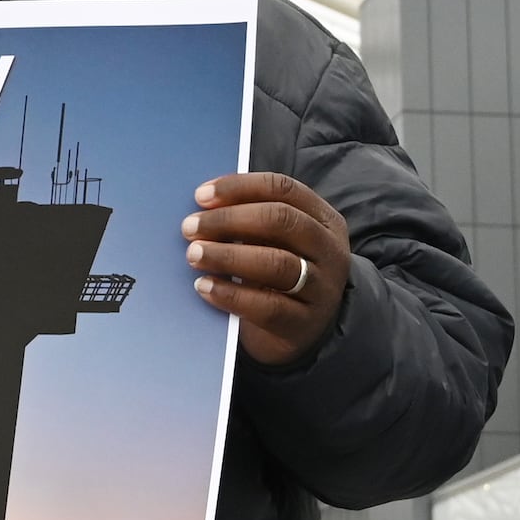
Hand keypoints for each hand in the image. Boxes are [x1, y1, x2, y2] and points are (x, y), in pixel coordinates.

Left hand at [181, 173, 350, 366]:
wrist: (303, 332)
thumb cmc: (280, 275)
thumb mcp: (277, 243)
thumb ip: (250, 222)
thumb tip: (203, 208)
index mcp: (324, 220)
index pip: (284, 189)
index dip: (240, 187)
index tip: (201, 195)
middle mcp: (329, 251)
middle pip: (281, 221)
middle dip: (229, 219)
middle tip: (190, 227)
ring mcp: (321, 289)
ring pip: (277, 263)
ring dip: (228, 255)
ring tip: (194, 254)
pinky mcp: (303, 324)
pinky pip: (267, 307)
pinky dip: (231, 295)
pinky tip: (204, 287)